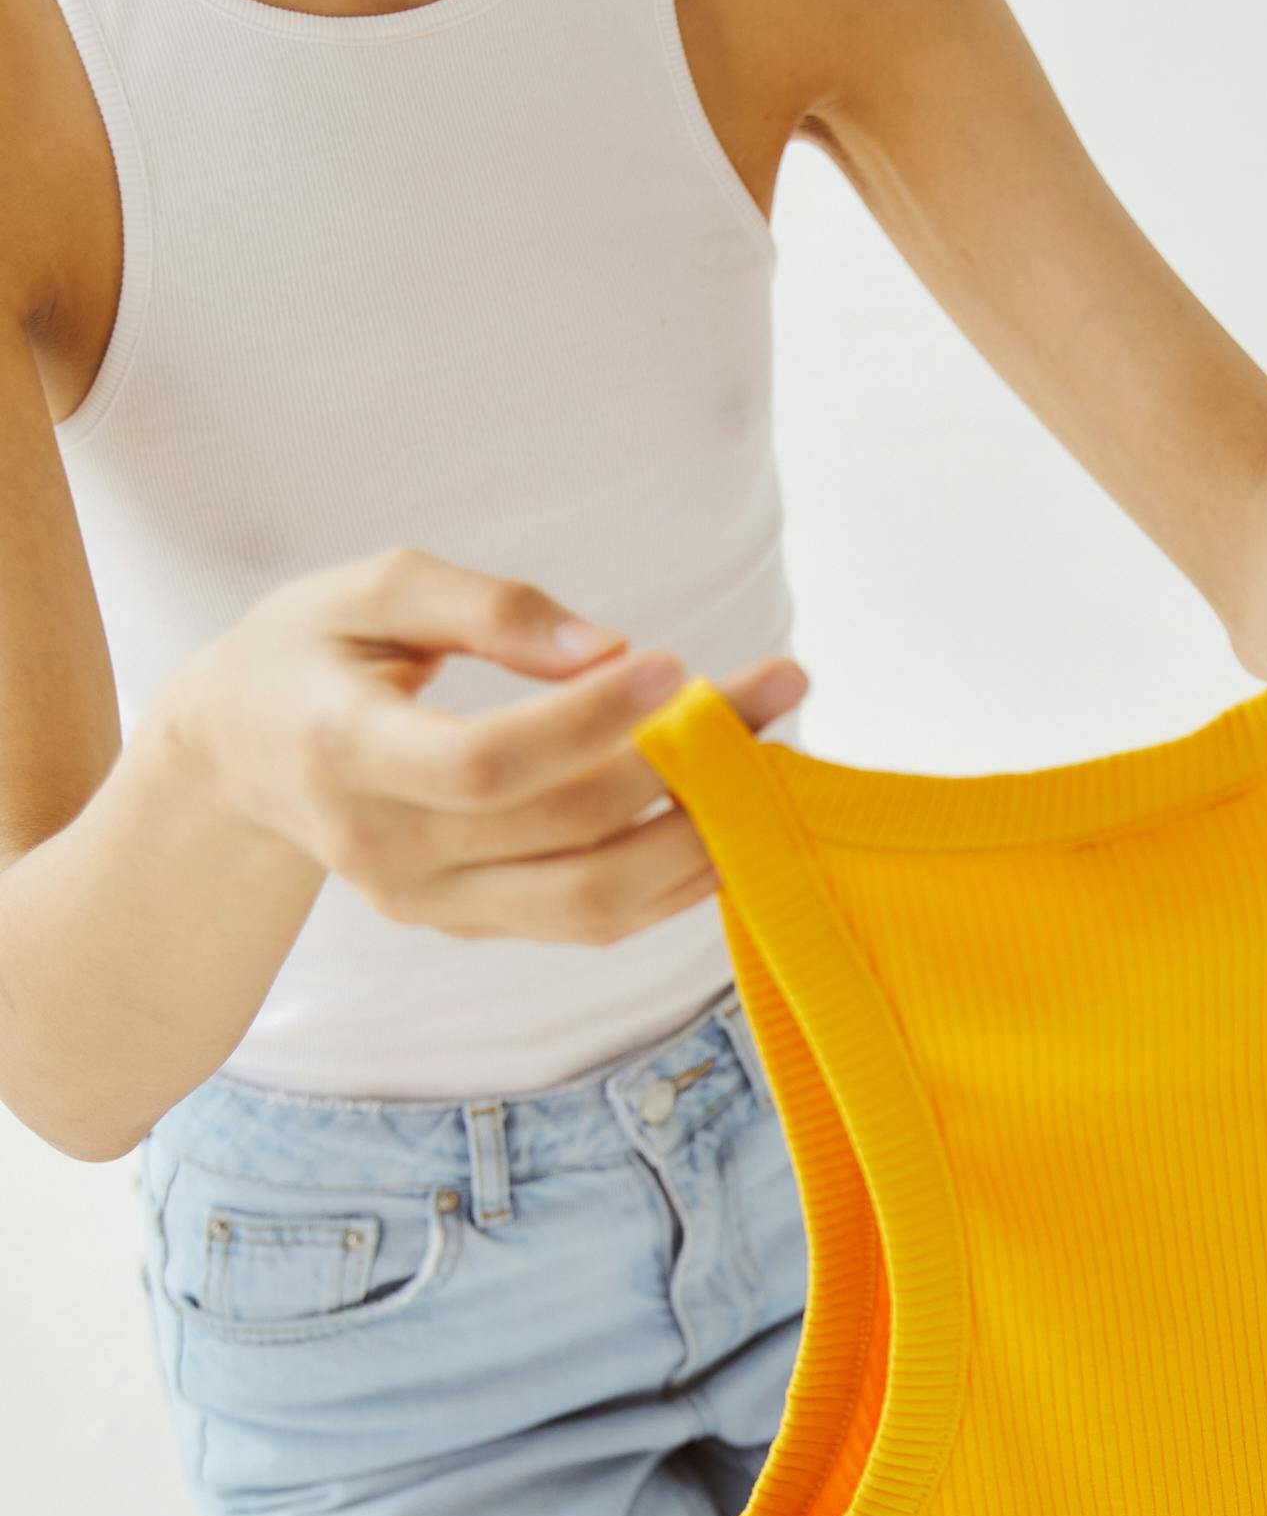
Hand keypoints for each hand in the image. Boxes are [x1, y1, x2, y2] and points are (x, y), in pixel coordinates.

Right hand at [153, 544, 806, 944]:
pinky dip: (673, 877)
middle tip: (776, 688)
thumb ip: (483, 606)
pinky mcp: (472, 925)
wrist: (240, 759)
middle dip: (686, 765)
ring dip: (702, 836)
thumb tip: (604, 647)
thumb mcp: (369, 590)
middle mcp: (389, 851)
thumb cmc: (310, 653)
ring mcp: (433, 904)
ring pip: (594, 902)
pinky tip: (726, 811)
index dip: (589, 724)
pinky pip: (591, 920)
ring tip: (770, 756)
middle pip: (566, 835)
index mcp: (345, 753)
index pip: (484, 767)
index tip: (676, 666)